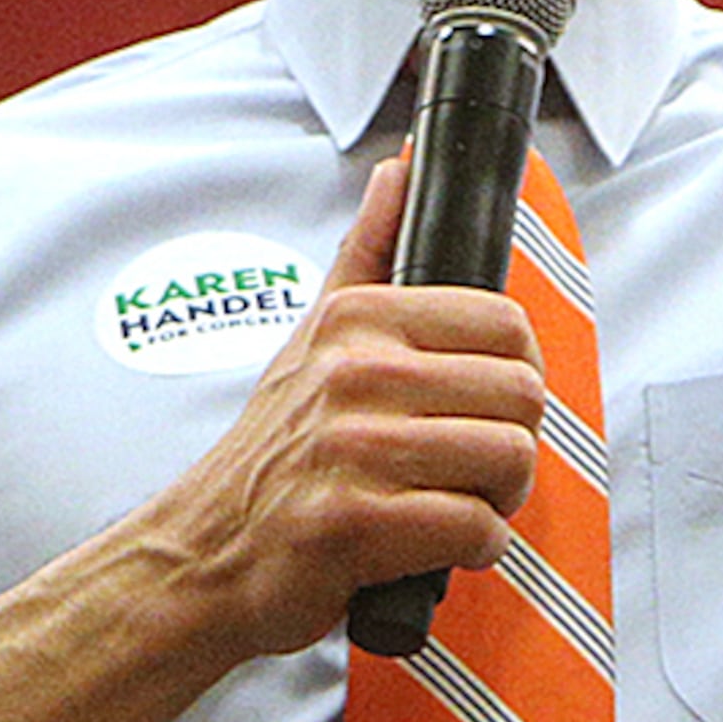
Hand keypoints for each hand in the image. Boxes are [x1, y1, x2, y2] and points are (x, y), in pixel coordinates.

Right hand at [131, 152, 549, 659]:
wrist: (201, 555)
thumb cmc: (272, 452)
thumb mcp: (314, 335)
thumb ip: (369, 249)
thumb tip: (402, 166)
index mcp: (359, 321)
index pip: (506, 324)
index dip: (515, 375)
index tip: (486, 406)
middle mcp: (355, 373)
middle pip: (522, 393)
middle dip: (515, 442)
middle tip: (474, 467)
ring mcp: (352, 448)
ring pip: (508, 457)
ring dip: (498, 499)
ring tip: (456, 503)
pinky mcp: (353, 524)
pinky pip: (473, 528)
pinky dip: (473, 549)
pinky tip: (435, 549)